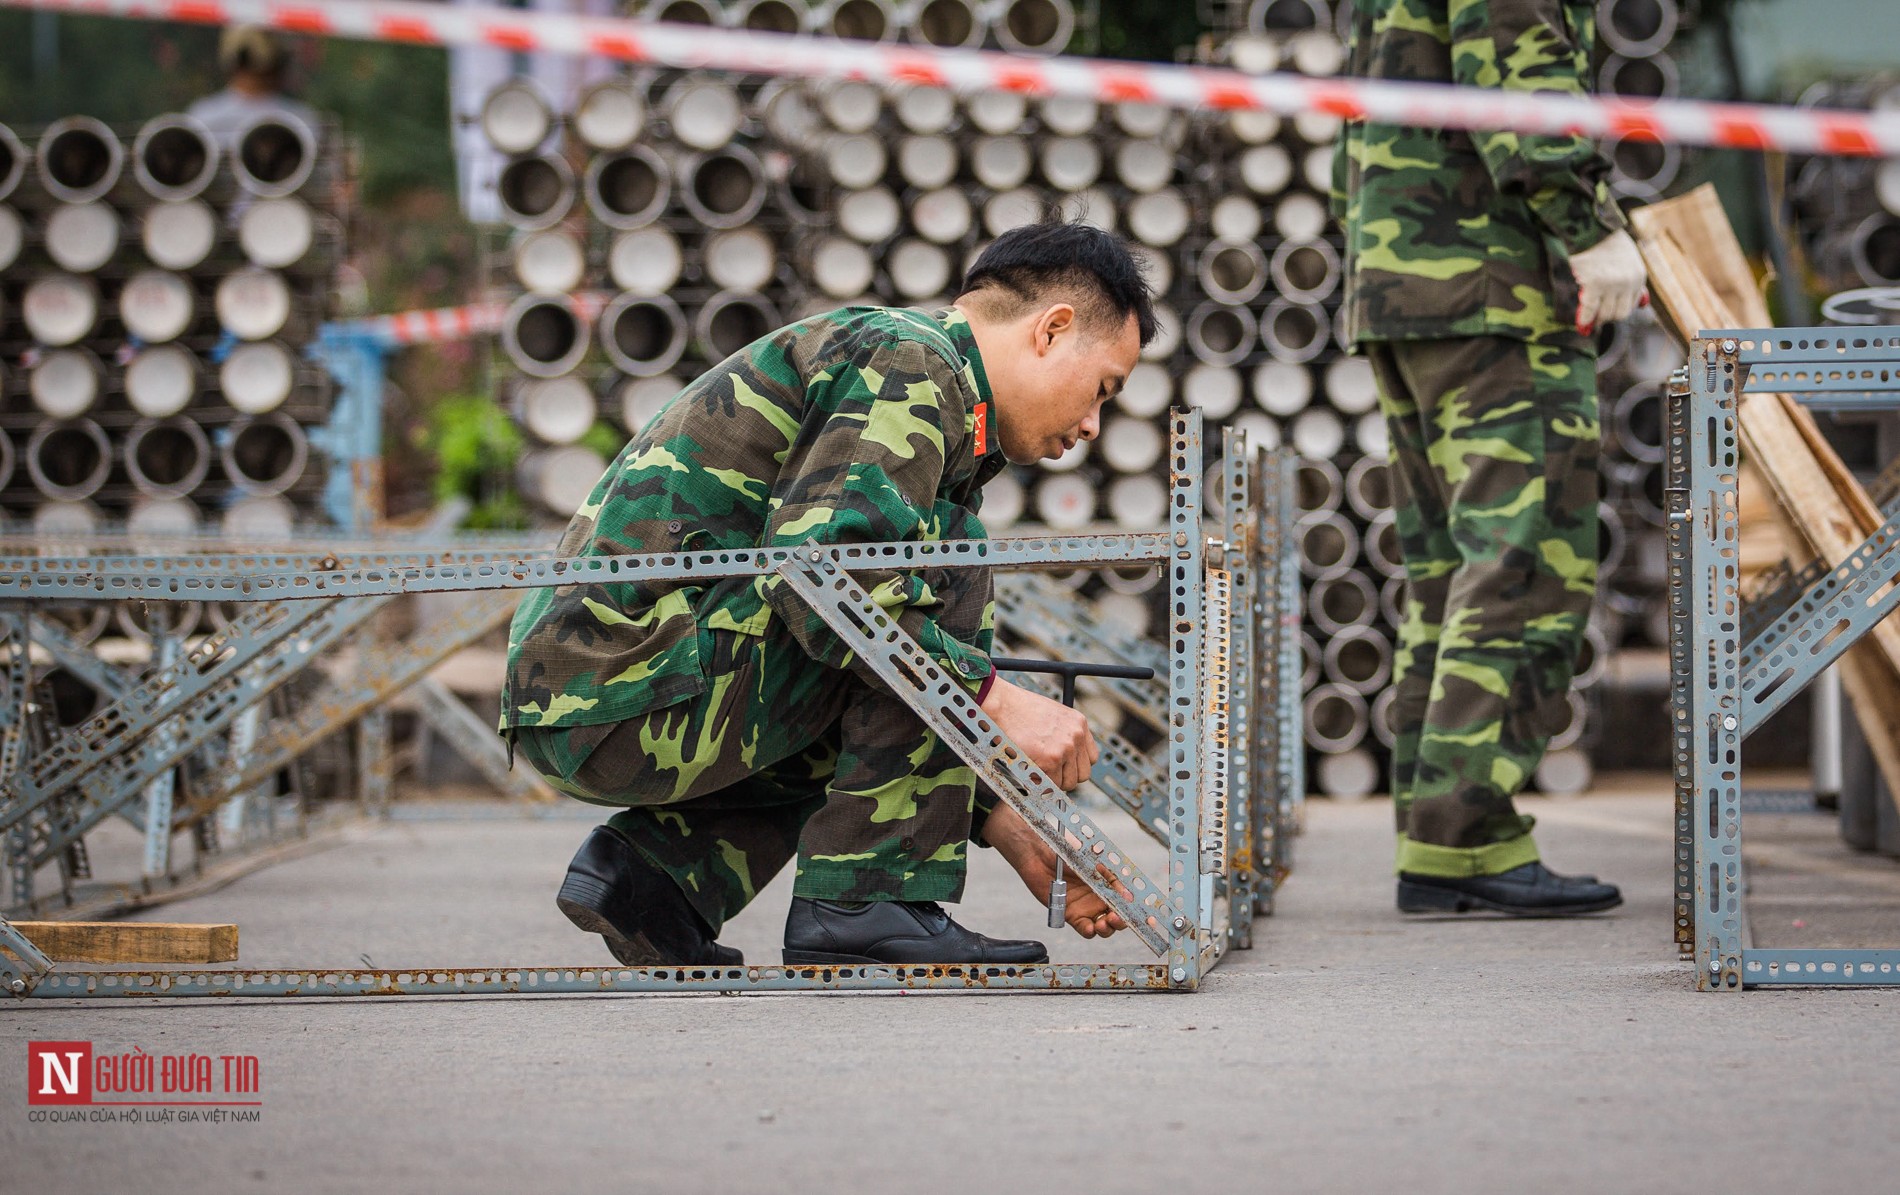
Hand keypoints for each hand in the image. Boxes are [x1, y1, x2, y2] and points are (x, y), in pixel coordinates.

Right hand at [979, 675, 1097, 789]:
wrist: (1002, 705)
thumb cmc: (1019, 709)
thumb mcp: (1053, 715)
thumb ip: (1065, 733)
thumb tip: (1065, 756)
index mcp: (1079, 724)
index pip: (1091, 758)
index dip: (1076, 766)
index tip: (1063, 768)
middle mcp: (1076, 736)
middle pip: (1082, 774)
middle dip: (1065, 777)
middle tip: (1048, 774)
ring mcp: (1065, 749)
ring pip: (1067, 783)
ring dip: (1052, 782)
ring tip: (1035, 771)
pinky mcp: (1050, 760)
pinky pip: (1050, 784)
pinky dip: (1039, 783)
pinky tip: (1028, 770)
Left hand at [983, 802, 1130, 938]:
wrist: (1039, 855)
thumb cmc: (1066, 851)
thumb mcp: (1090, 859)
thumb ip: (1106, 875)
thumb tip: (1124, 891)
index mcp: (1109, 884)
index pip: (1126, 899)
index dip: (1133, 907)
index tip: (1136, 910)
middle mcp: (1100, 898)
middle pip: (1118, 917)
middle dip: (1121, 921)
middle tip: (1116, 917)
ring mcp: (1086, 908)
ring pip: (1104, 927)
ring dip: (1108, 928)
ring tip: (1103, 923)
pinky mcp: (1071, 914)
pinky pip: (1084, 928)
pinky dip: (1089, 931)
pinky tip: (1090, 927)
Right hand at [1569, 229, 1647, 333]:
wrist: (1590, 230)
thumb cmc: (1605, 245)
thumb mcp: (1627, 262)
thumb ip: (1632, 282)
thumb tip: (1642, 306)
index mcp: (1638, 276)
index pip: (1631, 306)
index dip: (1616, 312)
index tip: (1605, 314)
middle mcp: (1629, 281)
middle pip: (1619, 313)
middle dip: (1606, 317)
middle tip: (1595, 318)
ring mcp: (1612, 283)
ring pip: (1605, 314)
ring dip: (1595, 318)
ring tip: (1587, 316)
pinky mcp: (1595, 284)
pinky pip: (1589, 309)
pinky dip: (1585, 318)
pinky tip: (1581, 322)